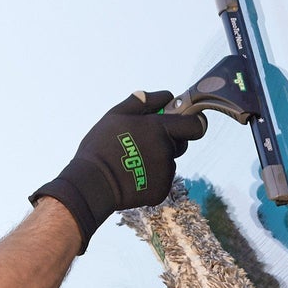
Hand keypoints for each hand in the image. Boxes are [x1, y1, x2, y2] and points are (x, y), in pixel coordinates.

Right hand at [31, 92, 206, 252]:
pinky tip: (132, 177)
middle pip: (182, 143)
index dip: (190, 123)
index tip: (180, 124)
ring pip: (169, 162)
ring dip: (157, 161)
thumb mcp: (115, 115)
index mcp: (159, 129)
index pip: (195, 124)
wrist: (92, 185)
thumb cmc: (100, 147)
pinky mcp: (161, 191)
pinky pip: (162, 181)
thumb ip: (142, 102)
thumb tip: (165, 96)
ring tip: (132, 163)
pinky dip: (151, 179)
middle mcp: (167, 150)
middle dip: (169, 141)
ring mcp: (165, 173)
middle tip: (145, 144)